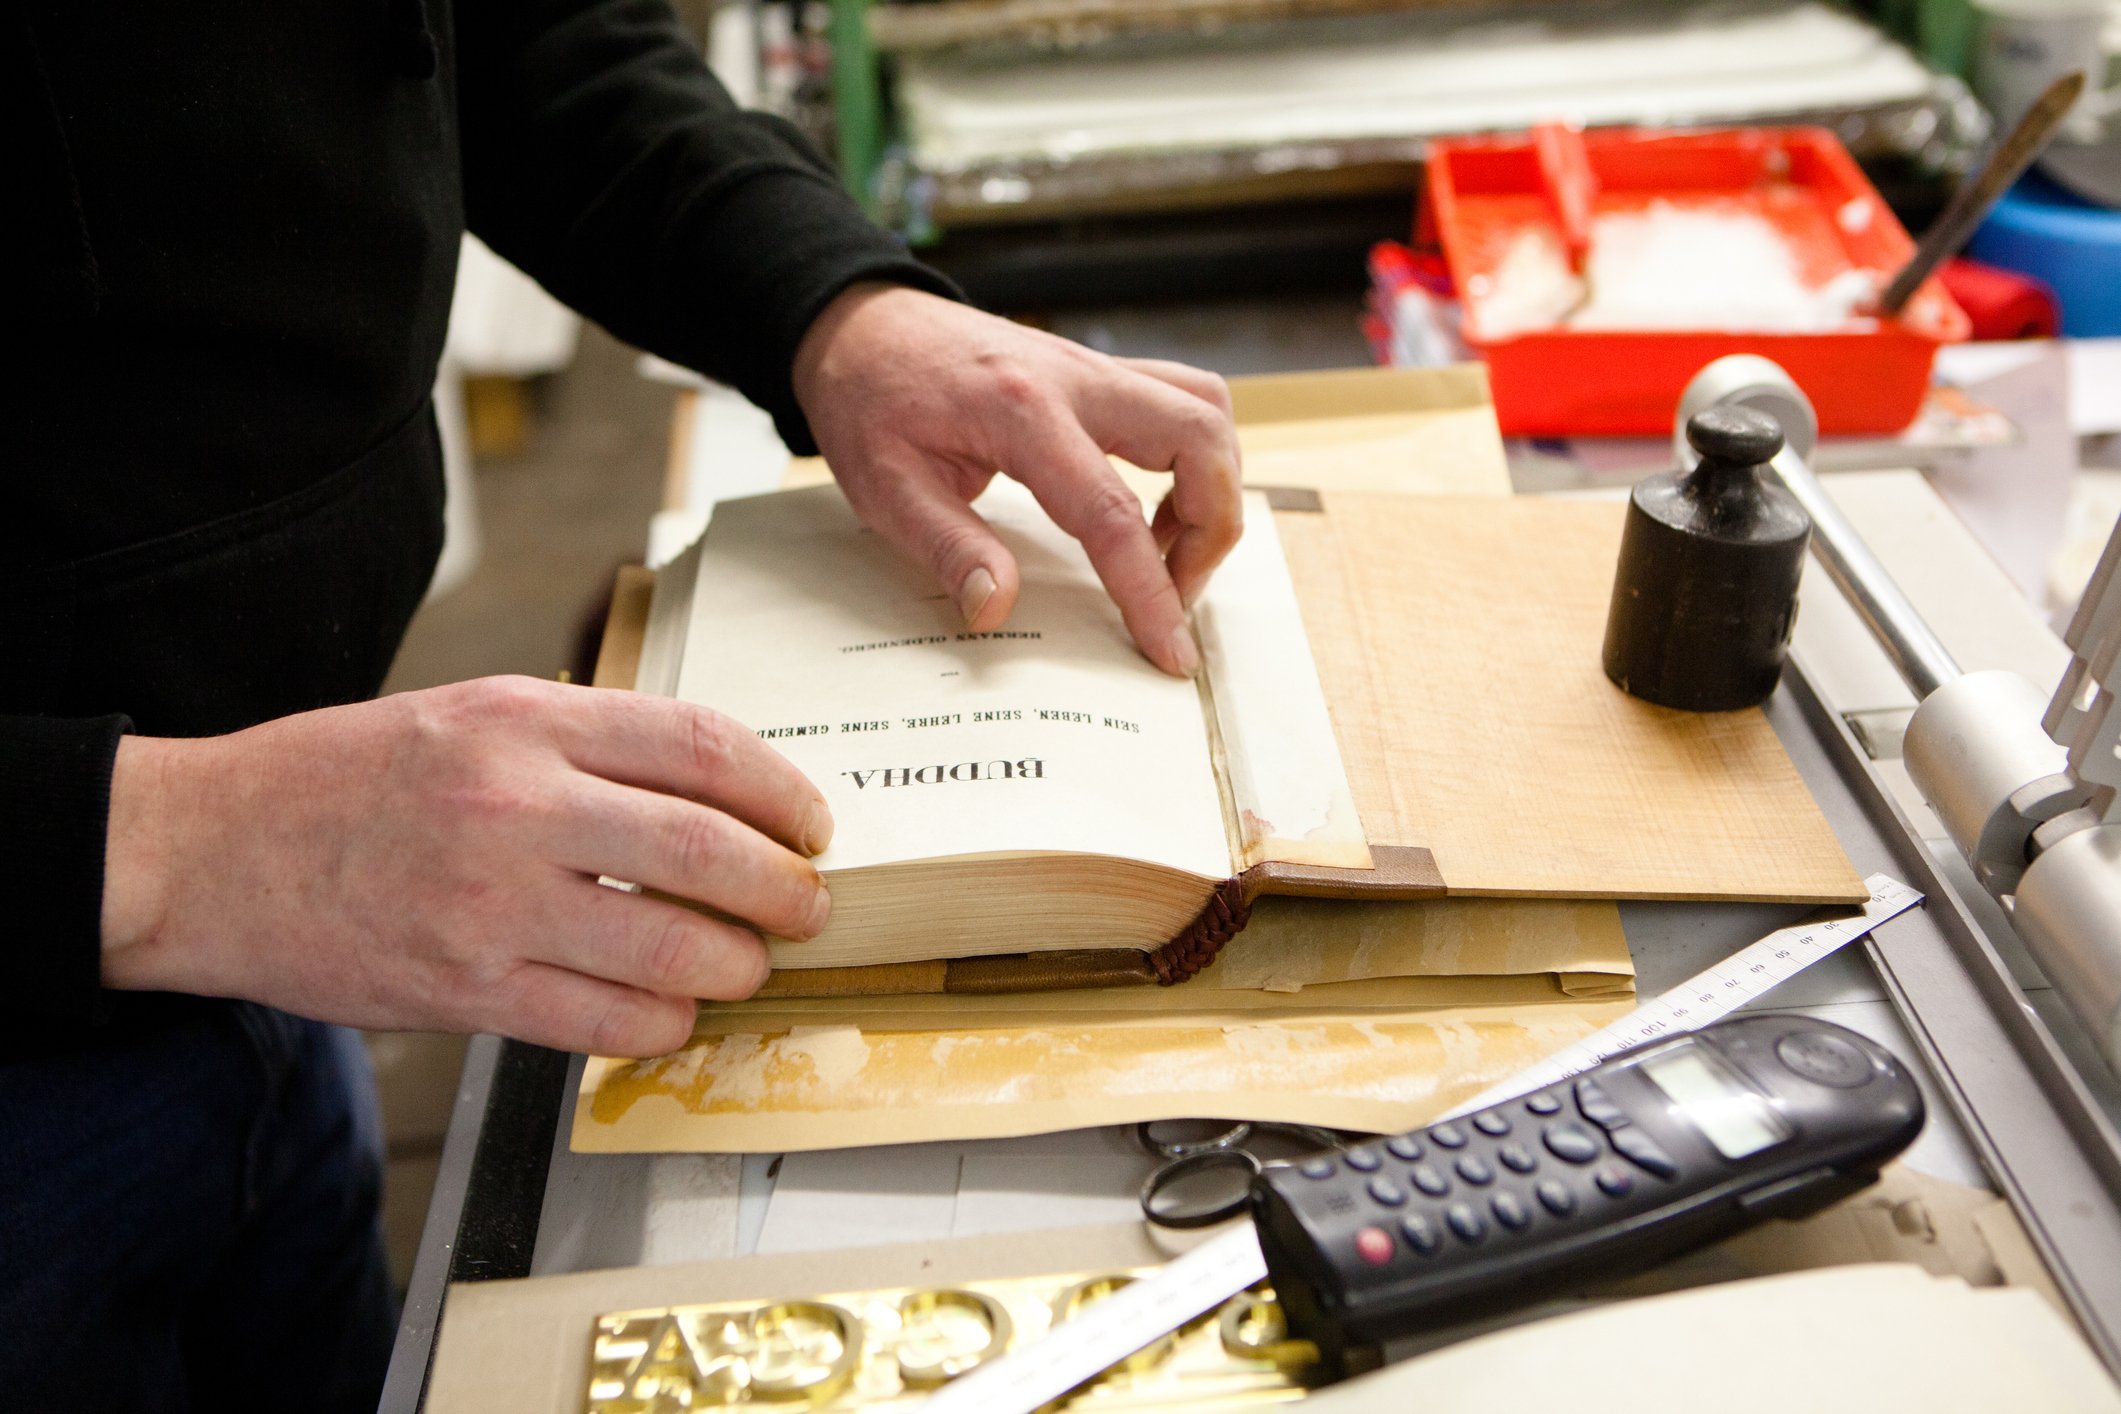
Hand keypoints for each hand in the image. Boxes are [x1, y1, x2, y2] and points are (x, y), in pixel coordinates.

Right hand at [99, 677, 832, 1056]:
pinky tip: (671, 1013)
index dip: (782, 792)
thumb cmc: (345, 779)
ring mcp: (489, 903)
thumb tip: (712, 792)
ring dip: (735, 966)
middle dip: (785, 890)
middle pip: (706, 850)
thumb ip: (584, 742)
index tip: (813, 824)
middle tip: (810, 908)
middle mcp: (515, 804)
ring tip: (747, 964)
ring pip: (669, 949)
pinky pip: (604, 1023)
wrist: (208, 851)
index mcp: (525, 720)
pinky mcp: (463, 989)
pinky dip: (661, 1026)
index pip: (701, 746)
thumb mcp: (470, 714)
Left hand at [791, 284, 1242, 677]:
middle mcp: (1075, 380)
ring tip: (1166, 549)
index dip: (1149, 590)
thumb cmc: (869, 401)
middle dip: (1211, 528)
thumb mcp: (883, 487)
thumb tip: (997, 609)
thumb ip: (947, 548)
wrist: (862, 325)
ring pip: (1206, 410)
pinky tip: (1150, 505)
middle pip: (1199, 438)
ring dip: (1211, 487)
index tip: (1169, 650)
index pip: (1111, 513)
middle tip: (1174, 588)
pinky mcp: (1100, 372)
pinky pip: (1182, 401)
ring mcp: (1094, 369)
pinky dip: (1193, 457)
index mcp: (1020, 413)